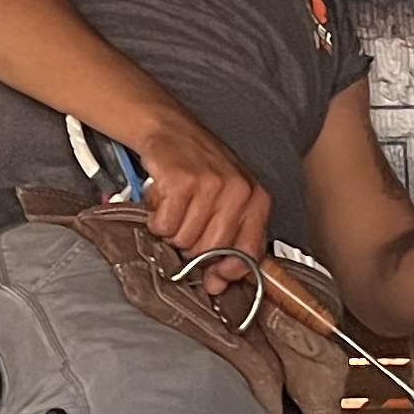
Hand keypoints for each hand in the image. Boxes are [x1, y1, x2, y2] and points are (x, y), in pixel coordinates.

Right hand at [131, 105, 270, 288]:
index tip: (213, 278)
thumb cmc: (199, 168)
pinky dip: (157, 218)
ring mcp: (210, 184)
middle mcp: (238, 190)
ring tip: (174, 207)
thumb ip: (229, 240)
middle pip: (209, 250)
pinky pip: (165, 224)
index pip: (249, 252)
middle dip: (190, 245)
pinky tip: (162, 200)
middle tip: (185, 223)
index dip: (228, 271)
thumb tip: (216, 284)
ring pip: (184, 240)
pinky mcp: (181, 181)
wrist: (170, 129)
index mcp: (256, 198)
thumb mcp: (228, 199)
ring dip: (171, 230)